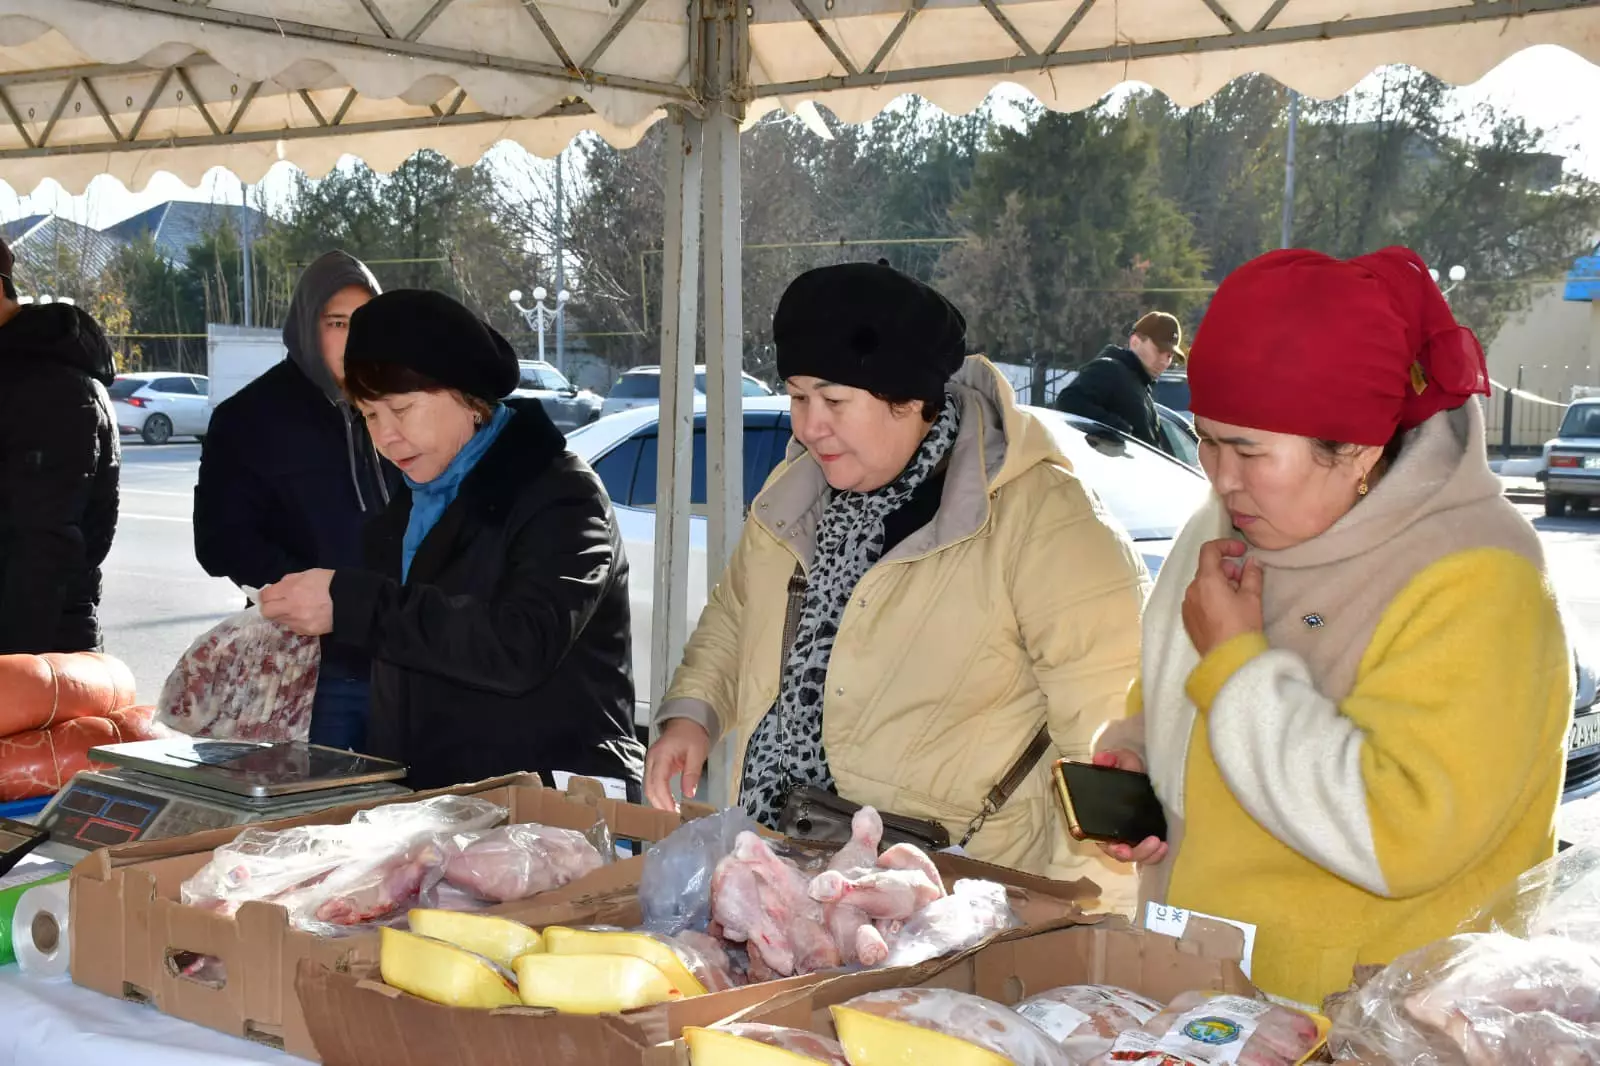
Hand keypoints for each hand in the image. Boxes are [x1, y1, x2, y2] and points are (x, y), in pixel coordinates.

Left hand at [259, 569, 334, 636]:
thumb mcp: (308, 574)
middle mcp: (291, 608)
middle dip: (269, 607)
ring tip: (296, 610)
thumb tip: (276, 588)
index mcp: (291, 590)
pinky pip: (293, 628)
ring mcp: (298, 621)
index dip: (264, 595)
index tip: (267, 596)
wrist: (350, 601)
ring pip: (280, 621)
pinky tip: (306, 617)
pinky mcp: (306, 631)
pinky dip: (296, 623)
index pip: (265, 596)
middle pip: (267, 612)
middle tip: (276, 605)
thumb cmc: (330, 583)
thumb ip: (289, 581)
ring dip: (283, 615)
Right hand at [644, 719, 711, 810]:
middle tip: (672, 817)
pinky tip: (668, 802)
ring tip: (671, 812)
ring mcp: (651, 762)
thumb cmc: (693, 734)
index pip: (658, 781)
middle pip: (649, 787)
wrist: (687, 721)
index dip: (664, 799)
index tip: (672, 812)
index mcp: (661, 755)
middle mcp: (652, 759)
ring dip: (658, 801)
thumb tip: (689, 793)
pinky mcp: (654, 765)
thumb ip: (692, 773)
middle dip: (659, 804)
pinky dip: (658, 794)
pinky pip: (652, 783)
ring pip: (648, 787)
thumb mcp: (697, 753)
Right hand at [1090, 749, 1168, 865]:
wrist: (1143, 777)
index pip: (1102, 837)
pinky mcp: (1145, 840)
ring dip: (1148, 854)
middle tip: (1153, 843)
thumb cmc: (1129, 772)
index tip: (1121, 848)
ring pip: (1135, 856)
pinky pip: (1147, 856)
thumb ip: (1112, 759)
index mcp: (1102, 817)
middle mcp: (1113, 833)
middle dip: (1136, 852)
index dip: (1111, 846)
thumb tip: (1101, 759)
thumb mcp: (1123, 761)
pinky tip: (1165, 846)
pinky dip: (1156, 855)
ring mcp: (1130, 838)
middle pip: (1120, 852)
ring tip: (1161, 845)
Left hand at [1182, 539, 1263, 656]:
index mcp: (1206, 581)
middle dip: (1227, 569)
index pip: (1209, 550)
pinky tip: (1226, 611)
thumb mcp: (1252, 598)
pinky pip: (1198, 600)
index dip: (1226, 545)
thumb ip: (1252, 575)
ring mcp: (1188, 605)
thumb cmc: (1241, 628)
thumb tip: (1252, 563)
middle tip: (1244, 581)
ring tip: (1238, 598)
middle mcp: (1192, 590)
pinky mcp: (1188, 619)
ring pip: (1203, 585)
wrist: (1229, 660)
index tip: (1240, 551)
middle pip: (1207, 569)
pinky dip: (1211, 597)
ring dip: (1219, 584)